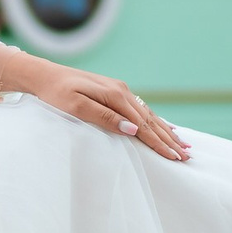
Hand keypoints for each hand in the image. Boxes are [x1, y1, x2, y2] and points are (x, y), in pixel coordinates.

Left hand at [27, 64, 190, 161]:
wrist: (44, 75)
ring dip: (166, 131)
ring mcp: (120, 90)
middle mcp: (122, 91)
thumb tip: (132, 129)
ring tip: (183, 145)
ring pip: (149, 115)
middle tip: (186, 157)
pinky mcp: (114, 92)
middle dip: (169, 140)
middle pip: (151, 120)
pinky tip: (164, 126)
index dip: (159, 143)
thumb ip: (104, 117)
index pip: (142, 125)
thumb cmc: (55, 93)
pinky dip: (155, 120)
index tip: (174, 157)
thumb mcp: (75, 107)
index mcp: (115, 96)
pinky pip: (141, 109)